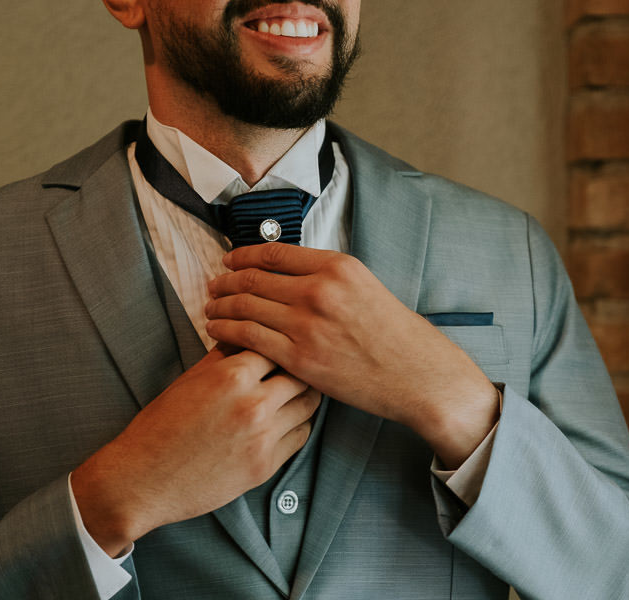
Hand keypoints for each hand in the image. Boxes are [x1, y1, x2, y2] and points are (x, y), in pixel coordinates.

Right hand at [71, 347, 320, 556]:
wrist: (142, 479)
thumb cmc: (161, 425)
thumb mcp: (189, 379)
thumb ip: (224, 356)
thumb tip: (248, 336)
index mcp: (232, 375)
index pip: (277, 345)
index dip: (280, 345)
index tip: (282, 347)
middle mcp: (253, 404)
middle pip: (301, 375)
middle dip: (299, 369)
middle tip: (299, 369)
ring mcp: (262, 437)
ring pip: (308, 405)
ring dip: (303, 397)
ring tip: (295, 393)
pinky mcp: (265, 466)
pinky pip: (301, 436)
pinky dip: (298, 425)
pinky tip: (286, 421)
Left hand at [204, 243, 498, 468]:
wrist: (418, 374)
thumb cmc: (397, 335)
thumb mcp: (366, 287)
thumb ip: (327, 277)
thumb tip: (288, 275)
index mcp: (336, 266)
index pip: (273, 252)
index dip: (243, 256)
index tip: (230, 261)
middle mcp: (319, 290)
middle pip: (252, 277)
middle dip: (225, 280)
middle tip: (213, 285)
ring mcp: (307, 324)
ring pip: (245, 306)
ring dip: (220, 305)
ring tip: (210, 308)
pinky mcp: (299, 358)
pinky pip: (248, 338)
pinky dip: (226, 332)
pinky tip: (217, 331)